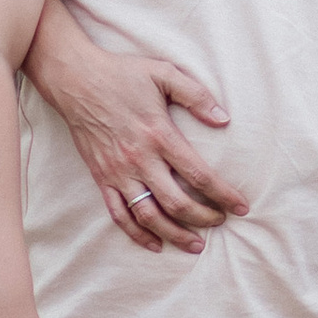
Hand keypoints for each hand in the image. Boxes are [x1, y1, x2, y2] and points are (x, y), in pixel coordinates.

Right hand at [26, 0, 243, 252]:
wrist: (76, 80)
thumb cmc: (123, 74)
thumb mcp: (164, 74)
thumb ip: (196, 96)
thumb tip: (224, 120)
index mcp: (159, 134)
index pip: (198, 174)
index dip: (223, 194)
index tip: (241, 206)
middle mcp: (139, 159)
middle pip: (176, 203)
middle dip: (203, 218)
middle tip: (221, 222)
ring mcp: (118, 172)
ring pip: (148, 216)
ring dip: (174, 234)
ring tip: (195, 244)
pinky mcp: (101, 178)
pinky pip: (119, 214)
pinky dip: (137, 234)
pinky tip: (154, 243)